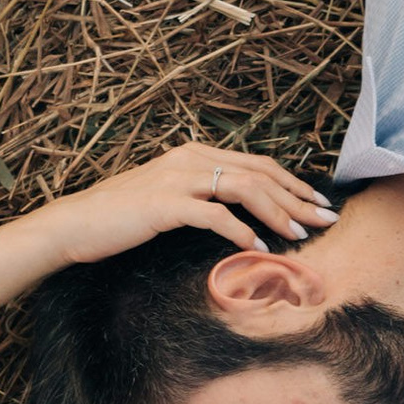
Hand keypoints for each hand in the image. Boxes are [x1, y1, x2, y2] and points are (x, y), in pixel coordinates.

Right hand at [28, 142, 337, 264]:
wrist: (75, 225)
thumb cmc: (119, 218)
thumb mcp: (167, 198)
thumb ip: (200, 197)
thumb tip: (238, 215)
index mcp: (194, 154)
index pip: (257, 164)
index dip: (292, 183)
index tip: (318, 203)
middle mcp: (190, 159)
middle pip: (259, 173)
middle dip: (298, 196)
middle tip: (328, 217)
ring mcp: (178, 179)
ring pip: (245, 189)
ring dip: (278, 213)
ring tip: (301, 235)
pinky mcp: (166, 204)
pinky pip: (215, 215)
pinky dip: (241, 232)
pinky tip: (259, 249)